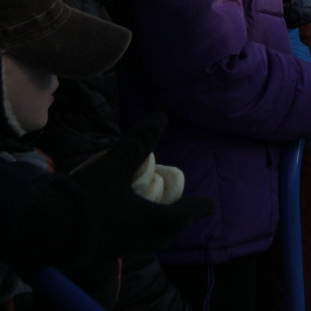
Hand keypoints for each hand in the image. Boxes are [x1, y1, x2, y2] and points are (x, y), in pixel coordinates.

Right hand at [13, 114, 211, 271]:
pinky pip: (123, 241)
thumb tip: (161, 116)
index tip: (210, 204)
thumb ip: (139, 142)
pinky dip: (129, 230)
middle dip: (176, 220)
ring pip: (144, 239)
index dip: (198, 206)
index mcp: (154, 223)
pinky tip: (118, 220)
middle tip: (182, 210)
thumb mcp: (115, 166)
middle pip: (166, 232)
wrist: (43, 233)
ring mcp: (118, 249)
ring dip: (152, 226)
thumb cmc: (88, 199)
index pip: (185, 215)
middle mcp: (140, 241)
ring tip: (152, 213)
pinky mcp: (96, 252)